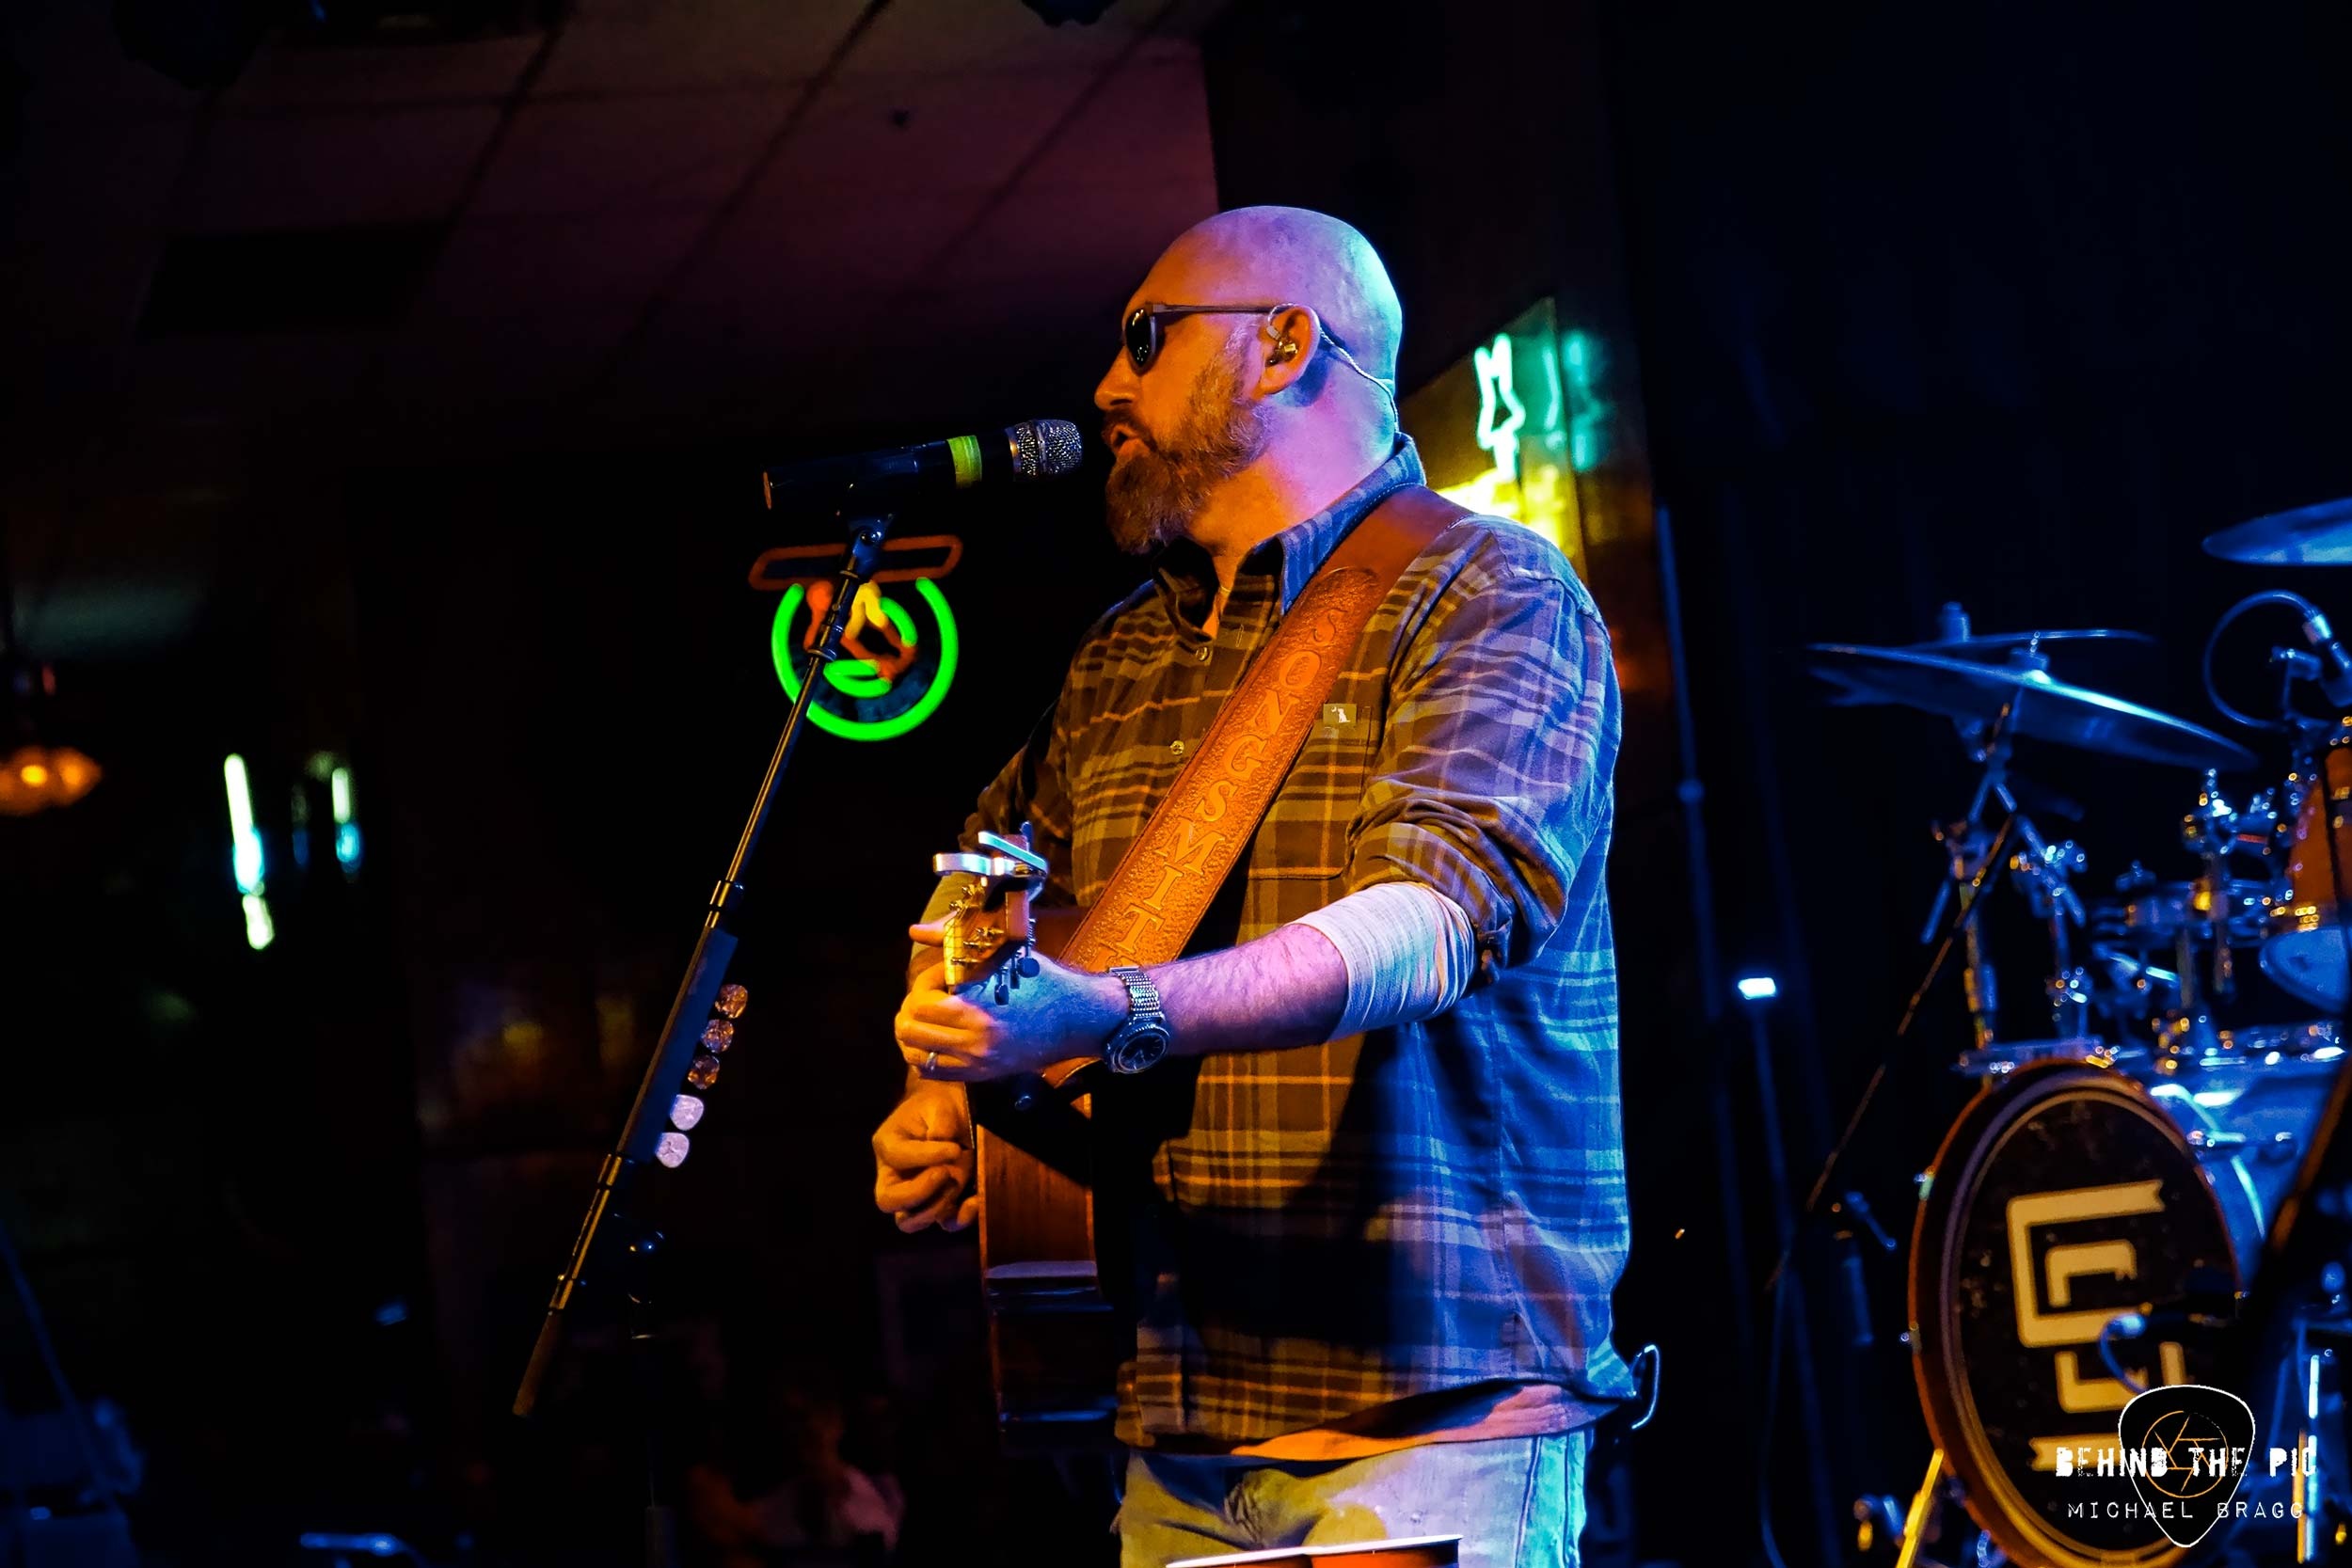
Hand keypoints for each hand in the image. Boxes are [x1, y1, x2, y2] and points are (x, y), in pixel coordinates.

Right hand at [871, 1083, 976, 1232]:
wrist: (953, 1113)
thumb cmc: (940, 1105)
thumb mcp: (940, 1105)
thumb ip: (940, 1122)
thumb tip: (944, 1143)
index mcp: (888, 1146)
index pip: (897, 1157)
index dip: (926, 1156)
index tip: (954, 1148)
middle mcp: (893, 1176)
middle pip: (888, 1200)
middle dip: (920, 1192)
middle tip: (946, 1173)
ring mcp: (913, 1195)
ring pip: (910, 1221)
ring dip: (938, 1207)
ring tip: (958, 1182)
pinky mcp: (938, 1204)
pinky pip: (942, 1223)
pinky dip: (959, 1218)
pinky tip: (975, 1201)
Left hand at [896, 923, 1128, 1081]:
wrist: (1078, 1018)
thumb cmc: (1043, 981)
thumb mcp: (1002, 956)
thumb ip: (954, 943)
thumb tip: (915, 930)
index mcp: (978, 1009)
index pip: (921, 1001)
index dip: (924, 982)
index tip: (943, 975)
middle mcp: (974, 1041)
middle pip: (910, 1030)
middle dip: (911, 1008)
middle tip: (928, 995)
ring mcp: (977, 1062)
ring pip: (916, 1055)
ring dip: (913, 1034)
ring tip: (926, 1017)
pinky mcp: (983, 1075)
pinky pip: (934, 1072)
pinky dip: (924, 1055)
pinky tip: (934, 1039)